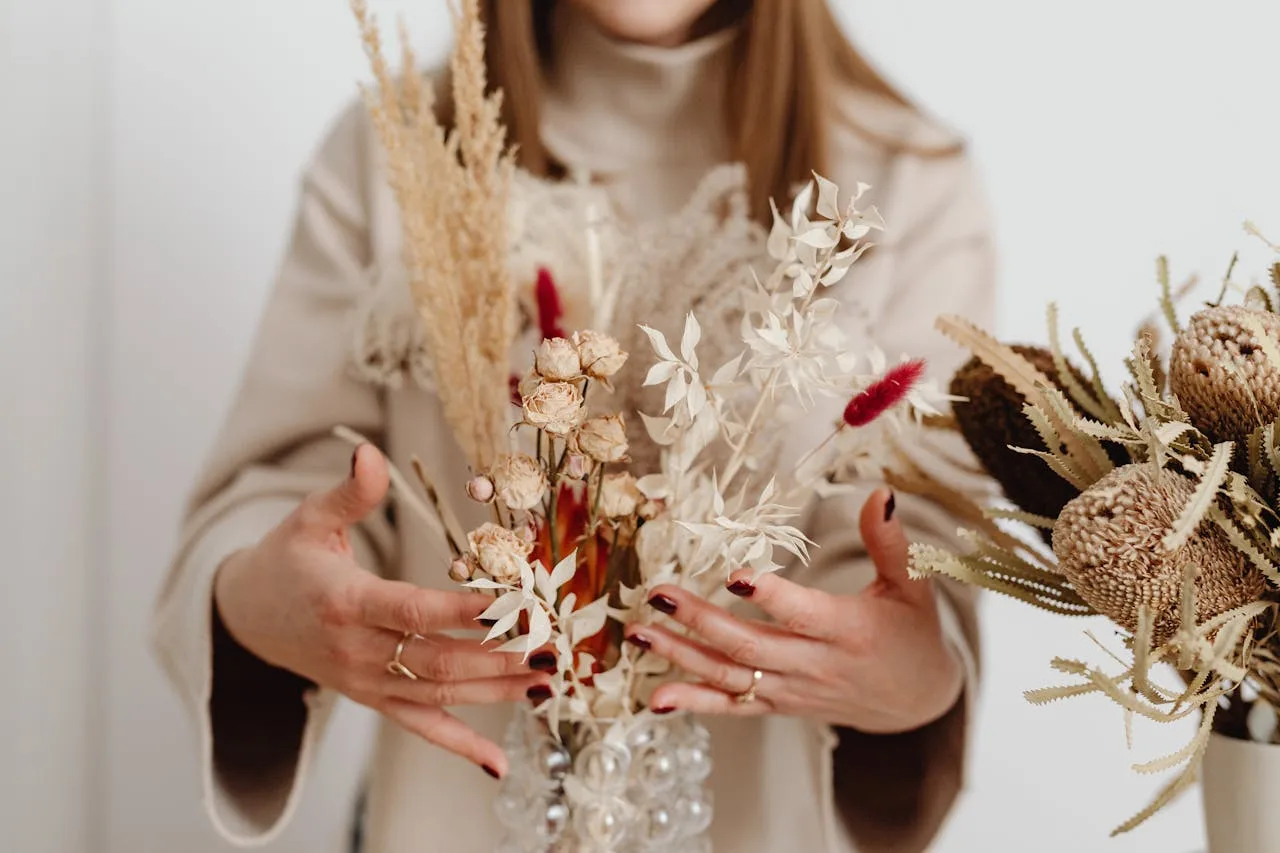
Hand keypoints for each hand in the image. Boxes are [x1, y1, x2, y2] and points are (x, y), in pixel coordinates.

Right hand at [214, 444, 552, 777]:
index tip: (512, 606)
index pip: (412, 611)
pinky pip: (420, 726)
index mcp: (344, 602)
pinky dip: (460, 746)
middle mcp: (356, 651)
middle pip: (436, 659)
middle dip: (498, 653)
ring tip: (546, 678)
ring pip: (439, 693)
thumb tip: (369, 453)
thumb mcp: (309, 519)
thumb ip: (349, 492)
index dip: (463, 612)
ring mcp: (366, 682)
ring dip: (496, 689)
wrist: (248, 617)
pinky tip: (497, 763)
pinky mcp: (373, 699)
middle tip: (547, 643)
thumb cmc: (288, 561)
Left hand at [625, 489, 962, 733]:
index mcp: (848, 630)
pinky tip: (655, 697)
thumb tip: (879, 494)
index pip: (803, 614)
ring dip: (682, 657)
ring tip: (640, 633)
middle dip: (700, 621)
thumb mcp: (913, 585)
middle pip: (750, 646)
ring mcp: (794, 690)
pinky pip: (734, 707)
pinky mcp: (782, 704)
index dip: (770, 596)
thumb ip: (890, 541)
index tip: (733, 575)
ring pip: (732, 677)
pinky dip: (695, 703)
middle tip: (659, 594)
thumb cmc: (913, 633)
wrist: (919, 700)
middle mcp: (815, 665)